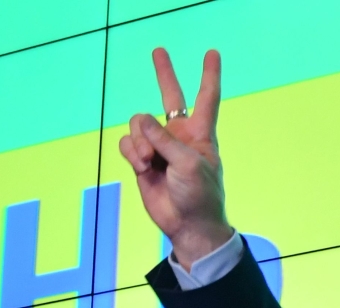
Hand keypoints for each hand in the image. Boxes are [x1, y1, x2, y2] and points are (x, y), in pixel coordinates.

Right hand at [119, 48, 232, 269]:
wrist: (187, 225)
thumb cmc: (199, 195)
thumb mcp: (189, 164)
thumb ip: (165, 140)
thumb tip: (141, 122)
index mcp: (200, 134)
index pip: (206, 98)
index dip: (209, 75)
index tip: (212, 53)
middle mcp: (179, 135)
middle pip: (169, 97)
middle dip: (164, 74)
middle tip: (158, 51)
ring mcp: (159, 146)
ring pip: (138, 124)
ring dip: (141, 142)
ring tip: (151, 162)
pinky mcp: (142, 160)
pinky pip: (128, 143)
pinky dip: (132, 153)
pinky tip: (142, 167)